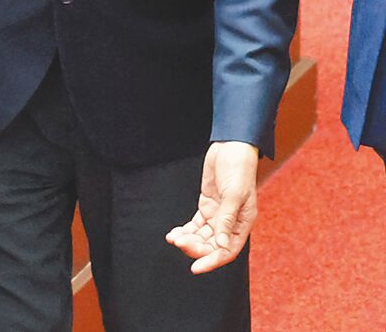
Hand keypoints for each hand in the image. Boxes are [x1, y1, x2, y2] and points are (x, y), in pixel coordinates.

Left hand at [166, 141, 258, 273]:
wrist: (230, 148)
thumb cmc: (239, 169)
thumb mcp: (234, 194)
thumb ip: (226, 219)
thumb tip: (221, 244)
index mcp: (242, 224)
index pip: (227, 250)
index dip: (212, 261)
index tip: (195, 268)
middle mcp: (230, 223)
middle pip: (211, 245)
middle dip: (195, 247)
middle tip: (179, 243)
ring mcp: (217, 215)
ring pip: (202, 236)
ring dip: (188, 239)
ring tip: (173, 238)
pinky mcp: (207, 206)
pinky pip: (196, 225)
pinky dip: (185, 230)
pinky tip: (174, 234)